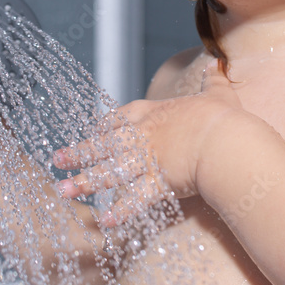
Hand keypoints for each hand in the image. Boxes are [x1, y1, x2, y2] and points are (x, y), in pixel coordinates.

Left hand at [52, 60, 240, 225]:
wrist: (227, 142)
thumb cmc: (224, 119)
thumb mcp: (218, 95)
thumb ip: (213, 81)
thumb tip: (216, 63)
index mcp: (157, 114)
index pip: (122, 117)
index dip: (105, 125)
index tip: (92, 131)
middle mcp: (146, 136)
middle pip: (105, 144)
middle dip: (80, 152)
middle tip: (57, 159)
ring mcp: (149, 161)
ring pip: (110, 172)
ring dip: (85, 182)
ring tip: (62, 191)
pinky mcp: (158, 184)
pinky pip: (136, 201)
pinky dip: (121, 211)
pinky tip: (105, 221)